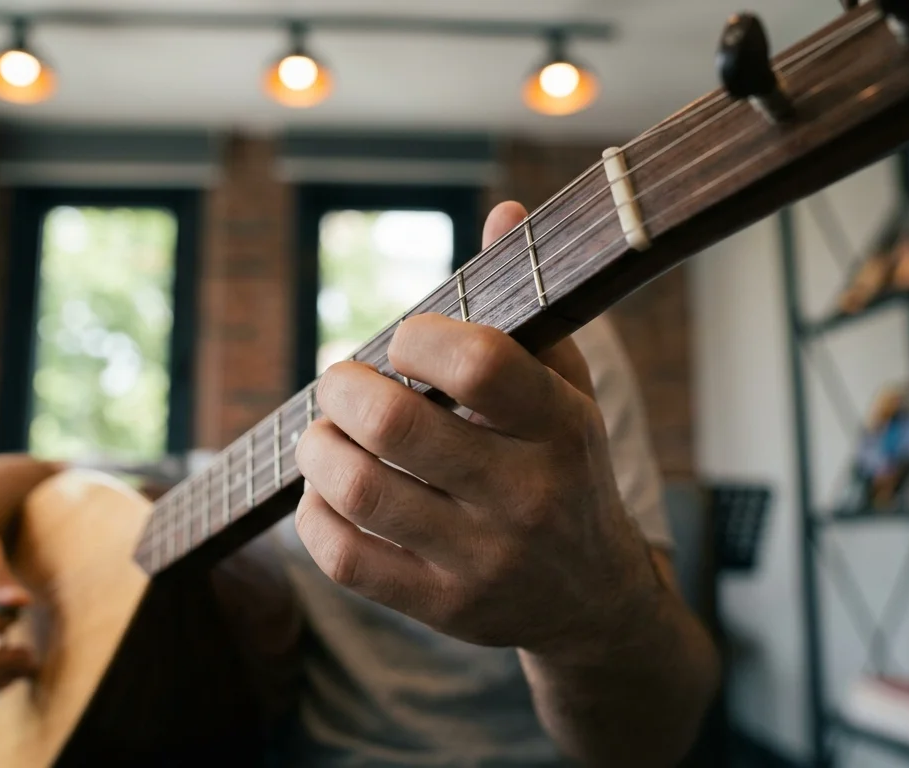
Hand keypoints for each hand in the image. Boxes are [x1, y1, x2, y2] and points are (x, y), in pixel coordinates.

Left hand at [293, 201, 661, 659]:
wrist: (593, 599)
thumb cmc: (565, 468)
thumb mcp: (567, 388)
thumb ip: (528, 306)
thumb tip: (499, 211)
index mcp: (562, 427)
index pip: (479, 362)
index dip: (417, 337)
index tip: (402, 342)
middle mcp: (527, 496)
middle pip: (396, 426)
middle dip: (343, 388)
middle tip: (339, 382)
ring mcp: (483, 560)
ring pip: (358, 491)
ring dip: (318, 448)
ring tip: (324, 433)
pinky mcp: (442, 608)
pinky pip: (345, 557)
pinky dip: (315, 512)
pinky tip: (327, 491)